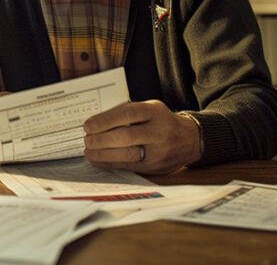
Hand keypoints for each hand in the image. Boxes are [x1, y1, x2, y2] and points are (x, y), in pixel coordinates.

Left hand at [82, 100, 200, 174]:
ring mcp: (158, 152)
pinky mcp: (155, 168)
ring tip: (88, 151)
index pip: (127, 114)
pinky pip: (129, 167)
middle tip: (86, 139)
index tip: (88, 125)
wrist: (190, 140)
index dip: (105, 120)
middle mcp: (159, 132)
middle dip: (101, 139)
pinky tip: (98, 160)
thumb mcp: (150, 108)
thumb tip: (96, 122)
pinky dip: (110, 163)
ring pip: (126, 155)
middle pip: (126, 137)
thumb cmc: (161, 121)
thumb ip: (128, 113)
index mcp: (155, 112)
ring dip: (102, 154)